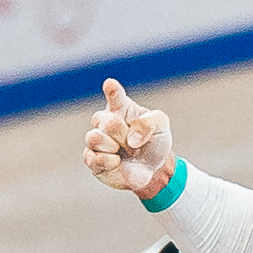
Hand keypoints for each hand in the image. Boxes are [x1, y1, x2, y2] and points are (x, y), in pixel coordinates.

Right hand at [82, 78, 174, 194]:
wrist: (153, 168)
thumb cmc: (154, 142)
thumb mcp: (160, 126)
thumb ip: (148, 124)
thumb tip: (130, 139)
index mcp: (122, 107)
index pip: (115, 95)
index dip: (112, 90)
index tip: (110, 84)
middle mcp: (106, 121)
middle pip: (105, 120)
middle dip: (121, 133)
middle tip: (133, 142)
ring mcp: (97, 140)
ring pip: (94, 138)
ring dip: (113, 146)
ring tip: (124, 152)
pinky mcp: (92, 159)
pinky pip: (92, 158)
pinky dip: (108, 162)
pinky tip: (117, 162)